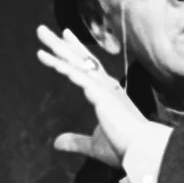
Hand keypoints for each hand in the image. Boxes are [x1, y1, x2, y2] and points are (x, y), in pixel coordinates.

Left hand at [35, 25, 156, 168]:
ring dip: (57, 49)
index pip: (89, 67)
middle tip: (42, 30)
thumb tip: (56, 143)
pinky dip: (66, 68)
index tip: (64, 36)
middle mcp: (106, 86)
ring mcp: (104, 88)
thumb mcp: (94, 145)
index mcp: (108, 94)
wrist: (143, 151)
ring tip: (40, 33)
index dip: (75, 51)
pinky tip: (51, 60)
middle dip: (60, 44)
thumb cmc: (125, 148)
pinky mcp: (101, 95)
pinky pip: (80, 77)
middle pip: (79, 59)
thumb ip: (76, 142)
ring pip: (76, 63)